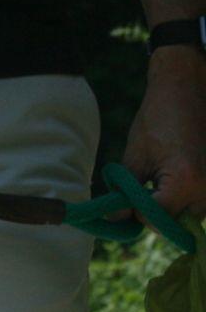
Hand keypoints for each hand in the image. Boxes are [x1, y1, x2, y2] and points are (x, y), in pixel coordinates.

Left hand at [122, 46, 205, 218]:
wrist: (187, 86)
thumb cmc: (158, 118)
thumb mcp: (134, 157)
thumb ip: (125, 195)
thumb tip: (114, 222)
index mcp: (186, 182)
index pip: (155, 221)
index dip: (135, 214)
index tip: (126, 199)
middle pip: (173, 224)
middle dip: (153, 215)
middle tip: (142, 189)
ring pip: (188, 217)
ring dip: (170, 209)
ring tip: (158, 181)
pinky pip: (198, 203)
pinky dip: (183, 199)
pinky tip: (171, 179)